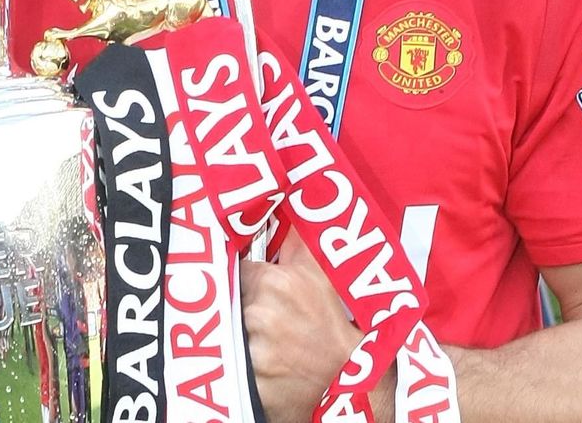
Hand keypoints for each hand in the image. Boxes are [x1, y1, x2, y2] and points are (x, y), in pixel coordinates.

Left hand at [240, 232, 360, 422]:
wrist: (347, 375)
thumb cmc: (333, 323)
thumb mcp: (320, 274)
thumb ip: (297, 239)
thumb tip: (291, 200)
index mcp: (274, 282)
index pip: (240, 272)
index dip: (251, 282)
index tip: (265, 293)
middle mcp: (259, 313)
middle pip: (236, 302)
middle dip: (250, 309)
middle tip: (278, 321)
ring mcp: (255, 349)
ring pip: (235, 333)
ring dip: (248, 337)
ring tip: (275, 343)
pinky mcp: (251, 381)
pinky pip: (236, 367)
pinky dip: (249, 366)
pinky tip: (269, 365)